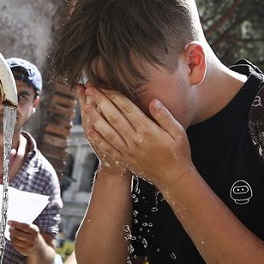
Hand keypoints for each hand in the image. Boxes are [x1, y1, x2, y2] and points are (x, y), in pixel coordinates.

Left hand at [6, 220, 43, 256]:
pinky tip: (13, 239)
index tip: (9, 222)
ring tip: (11, 234)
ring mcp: (28, 246)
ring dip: (11, 236)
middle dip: (11, 230)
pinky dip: (12, 241)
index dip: (15, 223)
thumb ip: (24, 226)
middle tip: (10, 228)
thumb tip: (12, 224)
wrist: (39, 248)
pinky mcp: (24, 251)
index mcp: (35, 231)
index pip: (24, 226)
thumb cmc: (33, 236)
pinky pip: (14, 245)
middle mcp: (32, 239)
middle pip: (18, 234)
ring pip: (15, 240)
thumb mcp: (32, 229)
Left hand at [77, 84, 194, 191]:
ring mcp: (128, 150)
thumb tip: (153, 101)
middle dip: (101, 102)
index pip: (127, 108)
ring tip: (85, 107)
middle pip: (114, 117)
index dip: (114, 96)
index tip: (104, 86)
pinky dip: (98, 140)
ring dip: (96, 119)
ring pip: (108, 132)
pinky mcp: (125, 159)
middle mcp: (135, 140)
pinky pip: (108, 148)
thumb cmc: (178, 152)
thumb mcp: (178, 132)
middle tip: (90, 90)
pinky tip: (89, 131)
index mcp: (147, 130)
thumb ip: (164, 116)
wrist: (173, 178)